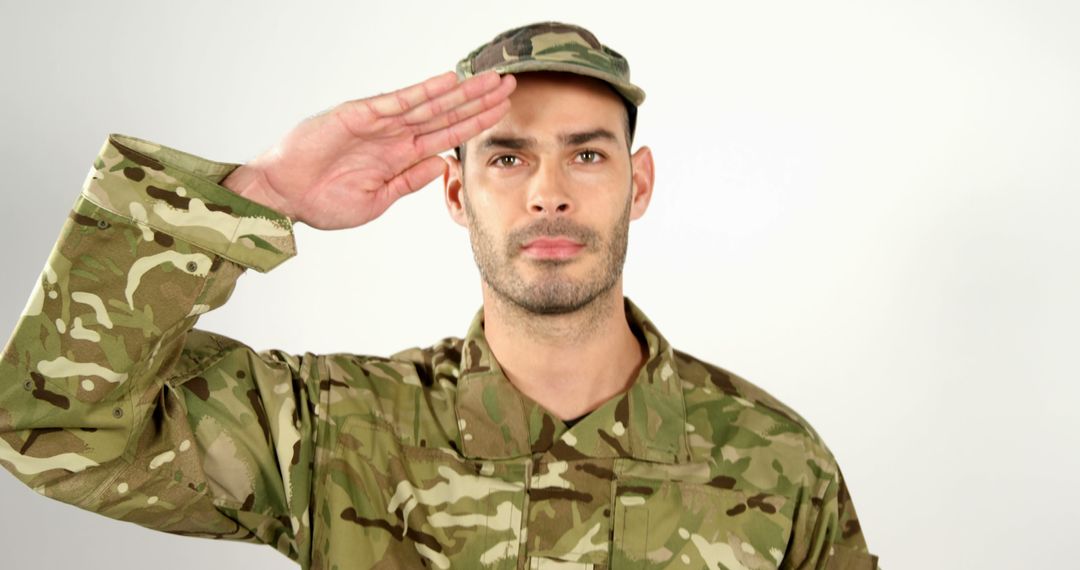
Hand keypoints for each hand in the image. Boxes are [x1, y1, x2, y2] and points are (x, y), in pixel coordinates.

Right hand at [224, 71, 514, 228]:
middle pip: (446, 113)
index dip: (476, 122)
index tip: (503, 112)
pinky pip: (396, 102)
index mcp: (400, 155)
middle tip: (509, 85)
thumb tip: (442, 166)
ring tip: (490, 79)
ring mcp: (378, 123)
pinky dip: (422, 92)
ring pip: (429, 103)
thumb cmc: (323, 201)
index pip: (447, 134)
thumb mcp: (377, 199)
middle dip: (478, 100)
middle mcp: (394, 134)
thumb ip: (410, 180)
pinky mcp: (358, 116)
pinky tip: (447, 82)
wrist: (284, 197)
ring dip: (461, 91)